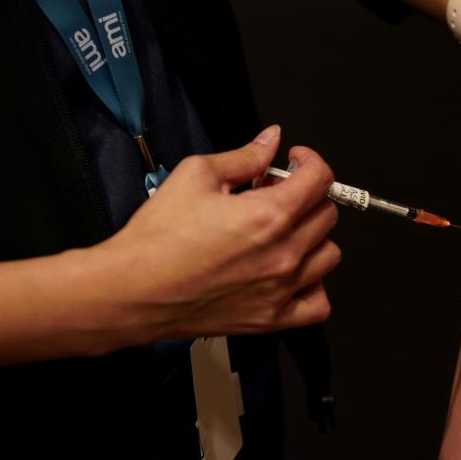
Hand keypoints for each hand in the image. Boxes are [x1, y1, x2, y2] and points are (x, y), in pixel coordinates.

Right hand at [97, 125, 340, 341]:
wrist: (131, 290)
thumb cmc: (157, 239)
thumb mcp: (196, 175)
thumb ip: (243, 156)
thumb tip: (269, 140)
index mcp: (269, 215)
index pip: (320, 178)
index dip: (310, 161)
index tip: (296, 160)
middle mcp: (283, 254)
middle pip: (326, 214)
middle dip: (306, 195)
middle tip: (276, 193)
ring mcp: (281, 290)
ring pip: (328, 254)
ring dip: (312, 237)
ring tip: (283, 231)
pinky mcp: (270, 319)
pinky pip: (319, 304)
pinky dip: (314, 286)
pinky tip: (294, 274)